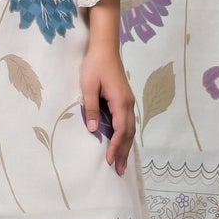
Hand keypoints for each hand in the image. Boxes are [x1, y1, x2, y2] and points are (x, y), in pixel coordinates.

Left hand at [80, 46, 135, 176]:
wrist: (105, 48)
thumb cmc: (95, 65)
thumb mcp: (88, 86)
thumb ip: (91, 108)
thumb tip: (93, 130)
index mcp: (120, 102)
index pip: (120, 130)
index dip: (116, 146)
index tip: (110, 160)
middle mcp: (128, 103)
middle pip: (129, 133)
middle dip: (124, 152)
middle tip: (120, 171)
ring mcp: (128, 101)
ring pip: (130, 128)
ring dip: (126, 146)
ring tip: (122, 162)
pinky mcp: (125, 99)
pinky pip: (128, 122)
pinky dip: (126, 136)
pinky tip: (122, 143)